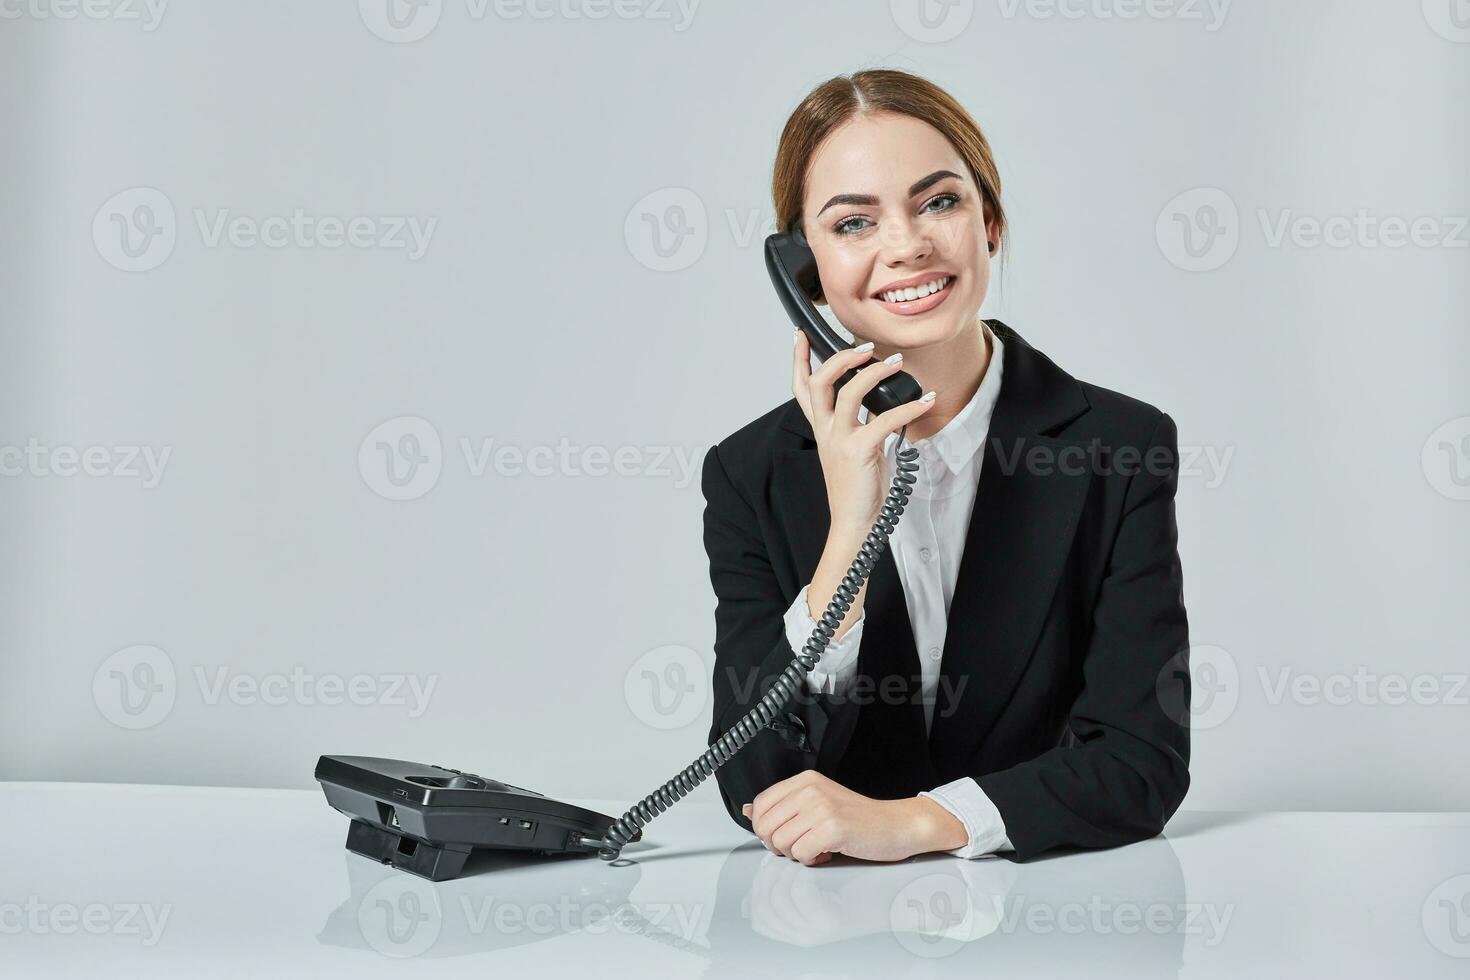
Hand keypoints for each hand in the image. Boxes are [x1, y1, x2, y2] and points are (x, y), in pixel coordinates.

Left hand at [741, 769, 966, 865]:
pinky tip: (827, 853)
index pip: (760, 804)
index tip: (780, 835)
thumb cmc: (858, 818)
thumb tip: (747, 810)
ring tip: (816, 848)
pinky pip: (801, 854)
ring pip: (781, 842)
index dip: (764, 827)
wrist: (896, 825)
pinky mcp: (833, 828)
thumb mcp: (817, 804)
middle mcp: (810, 790)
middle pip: (766, 825)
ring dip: (796, 854)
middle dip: (778, 844)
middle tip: (799, 845)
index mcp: (804, 781)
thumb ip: (783, 807)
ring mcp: (822, 807)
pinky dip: (811, 860)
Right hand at [791, 331, 935, 536]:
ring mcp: (840, 440)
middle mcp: (826, 431)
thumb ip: (861, 423)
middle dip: (840, 358)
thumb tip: (880, 401)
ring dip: (874, 373)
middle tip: (865, 348)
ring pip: (848, 393)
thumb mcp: (855, 448)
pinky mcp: (859, 451)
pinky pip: (884, 419)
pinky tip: (926, 400)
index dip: (799, 359)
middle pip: (819, 382)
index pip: (802, 388)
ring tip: (896, 363)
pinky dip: (909, 407)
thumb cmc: (857, 489)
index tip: (801, 336)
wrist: (854, 523)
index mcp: (822, 429)